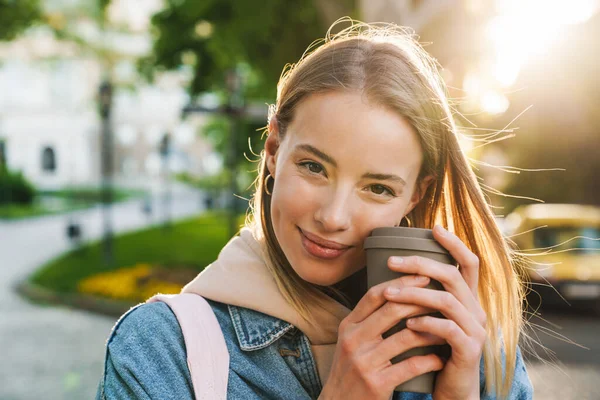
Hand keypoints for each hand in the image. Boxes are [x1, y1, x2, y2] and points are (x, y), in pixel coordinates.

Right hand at [319, 274, 445, 399]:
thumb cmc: (351, 370)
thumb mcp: (351, 340)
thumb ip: (368, 320)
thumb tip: (397, 292)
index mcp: (348, 325)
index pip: (375, 295)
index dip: (401, 283)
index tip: (424, 275)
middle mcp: (353, 340)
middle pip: (392, 310)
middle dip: (421, 300)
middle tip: (443, 297)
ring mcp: (364, 362)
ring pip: (406, 337)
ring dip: (432, 330)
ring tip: (448, 328)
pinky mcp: (377, 383)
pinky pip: (411, 366)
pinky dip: (430, 360)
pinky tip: (440, 359)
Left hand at [383, 225, 485, 399]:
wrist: (452, 391)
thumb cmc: (435, 350)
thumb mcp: (432, 319)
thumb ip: (425, 298)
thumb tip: (398, 271)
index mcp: (468, 300)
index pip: (469, 263)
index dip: (454, 243)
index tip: (434, 227)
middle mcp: (477, 310)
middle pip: (452, 276)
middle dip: (419, 265)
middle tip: (391, 262)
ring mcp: (476, 330)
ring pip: (446, 300)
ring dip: (413, 295)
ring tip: (387, 295)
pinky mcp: (470, 350)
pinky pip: (447, 329)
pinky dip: (425, 323)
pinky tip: (406, 324)